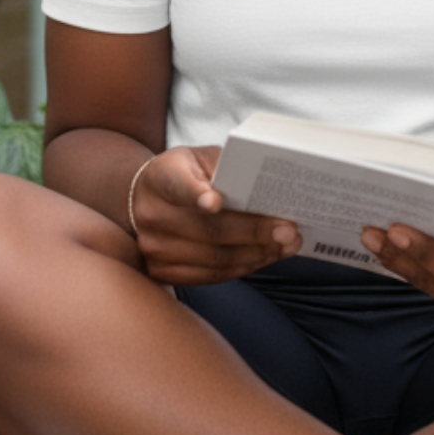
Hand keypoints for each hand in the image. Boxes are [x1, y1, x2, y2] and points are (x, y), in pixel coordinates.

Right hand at [130, 145, 300, 284]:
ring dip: (256, 254)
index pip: (180, 187)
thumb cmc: (184, 174)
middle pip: (208, 231)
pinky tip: (266, 256)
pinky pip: (211, 276)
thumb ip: (223, 167)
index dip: (197, 195)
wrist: (145, 199)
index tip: (215, 201)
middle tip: (288, 229)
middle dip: (254, 232)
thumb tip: (265, 186)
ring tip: (287, 245)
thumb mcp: (198, 158)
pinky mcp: (162, 272)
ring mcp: (155, 248)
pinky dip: (243, 268)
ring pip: (214, 259)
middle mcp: (152, 215)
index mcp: (161, 178)